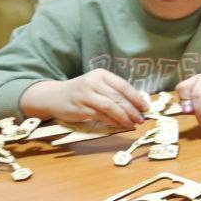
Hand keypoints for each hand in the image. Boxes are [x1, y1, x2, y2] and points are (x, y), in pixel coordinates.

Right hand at [20, 70, 148, 128]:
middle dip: (132, 110)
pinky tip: (120, 125)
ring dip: (123, 117)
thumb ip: (114, 91)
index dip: (136, 98)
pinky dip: (112, 122)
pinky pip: (100, 116)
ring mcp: (84, 95)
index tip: (145, 107)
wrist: (54, 96)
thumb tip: (138, 104)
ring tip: (133, 124)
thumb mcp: (98, 85)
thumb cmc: (82, 92)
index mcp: (101, 74)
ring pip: (109, 107)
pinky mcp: (79, 108)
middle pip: (117, 97)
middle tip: (141, 119)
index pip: (123, 86)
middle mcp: (92, 82)